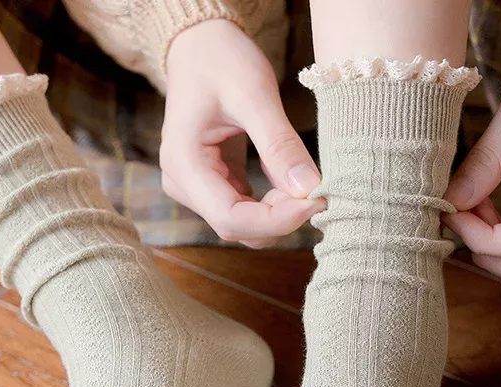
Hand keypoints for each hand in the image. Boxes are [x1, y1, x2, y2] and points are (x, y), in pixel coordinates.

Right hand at [162, 19, 323, 247]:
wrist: (200, 45)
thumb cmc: (221, 60)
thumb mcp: (254, 95)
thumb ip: (280, 144)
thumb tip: (310, 189)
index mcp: (183, 164)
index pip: (230, 218)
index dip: (275, 221)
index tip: (315, 201)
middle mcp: (183, 185)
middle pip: (237, 227)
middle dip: (281, 217)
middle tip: (317, 190)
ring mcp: (195, 189)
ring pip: (244, 225)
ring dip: (279, 214)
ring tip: (305, 183)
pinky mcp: (212, 186)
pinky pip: (245, 211)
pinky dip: (273, 206)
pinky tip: (292, 185)